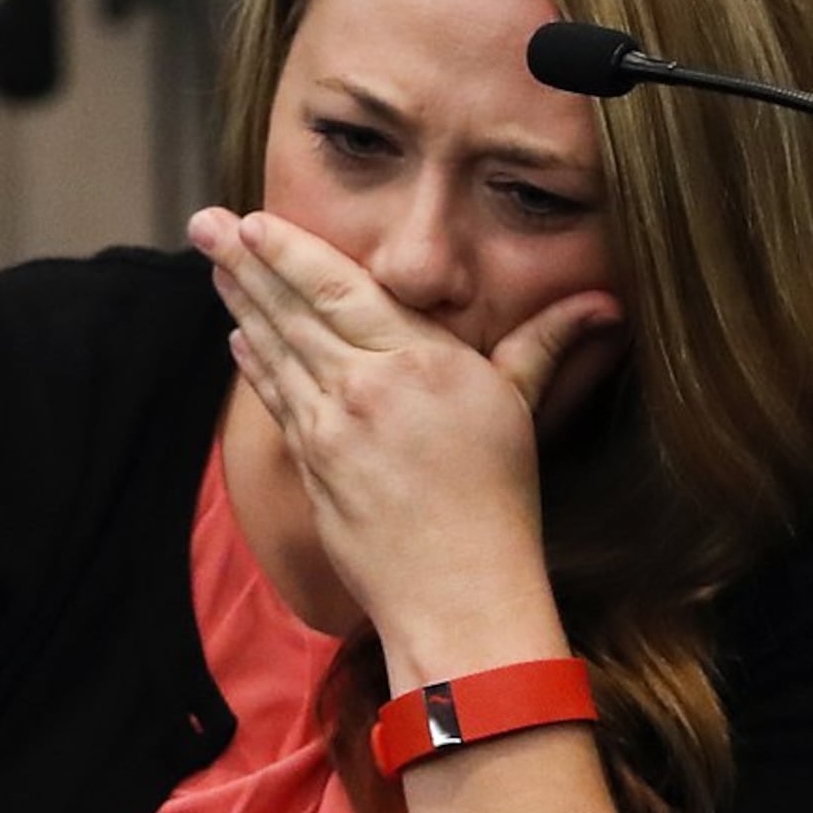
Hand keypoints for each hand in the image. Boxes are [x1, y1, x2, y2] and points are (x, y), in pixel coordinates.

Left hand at [186, 207, 618, 674]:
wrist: (457, 592)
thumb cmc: (498, 502)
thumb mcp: (522, 410)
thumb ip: (544, 344)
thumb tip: (605, 303)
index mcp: (422, 361)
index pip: (343, 289)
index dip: (295, 252)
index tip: (258, 221)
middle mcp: (369, 385)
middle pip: (297, 309)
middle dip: (246, 262)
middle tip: (207, 225)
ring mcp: (331, 426)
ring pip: (276, 348)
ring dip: (241, 302)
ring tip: (213, 263)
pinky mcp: (310, 464)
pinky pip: (276, 397)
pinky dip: (254, 362)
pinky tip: (237, 336)